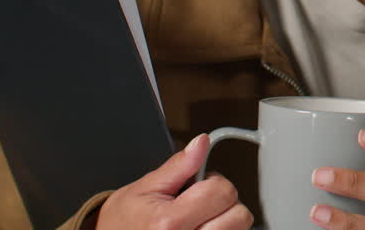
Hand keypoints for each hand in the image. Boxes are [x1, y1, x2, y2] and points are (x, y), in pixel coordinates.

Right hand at [95, 134, 252, 229]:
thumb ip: (180, 165)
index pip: (223, 191)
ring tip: (198, 218)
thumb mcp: (146, 187)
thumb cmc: (125, 220)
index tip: (196, 186)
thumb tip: (201, 143)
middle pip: (239, 215)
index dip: (213, 182)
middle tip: (198, 204)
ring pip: (239, 229)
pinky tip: (201, 227)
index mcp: (170, 222)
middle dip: (223, 203)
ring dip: (225, 220)